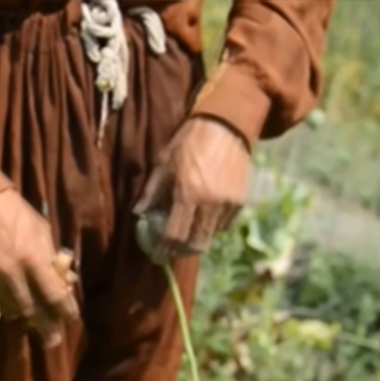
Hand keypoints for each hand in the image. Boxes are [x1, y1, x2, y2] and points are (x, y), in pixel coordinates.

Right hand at [0, 189, 79, 346]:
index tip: (71, 319)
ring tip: (33, 326)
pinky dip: (4, 308)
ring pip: (11, 310)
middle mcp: (12, 275)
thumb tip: (64, 278)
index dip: (65, 311)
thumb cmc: (11, 210)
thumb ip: (50, 256)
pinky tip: (11, 311)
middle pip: (32, 311)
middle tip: (53, 340)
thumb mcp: (39, 228)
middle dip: (45, 326)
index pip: (54, 295)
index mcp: (32, 258)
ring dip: (24, 319)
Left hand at [133, 116, 251, 262]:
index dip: (164, 248)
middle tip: (171, 250)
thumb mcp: (164, 162)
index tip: (157, 255)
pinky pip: (223, 225)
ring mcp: (228, 203)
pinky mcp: (240, 201)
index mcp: (188, 193)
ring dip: (196, 240)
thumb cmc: (188, 141)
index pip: (174, 234)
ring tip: (185, 235)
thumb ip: (152, 192)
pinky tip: (202, 218)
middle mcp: (210, 203)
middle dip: (181, 251)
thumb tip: (139, 215)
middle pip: (195, 243)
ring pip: (210, 236)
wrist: (226, 125)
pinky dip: (211, 227)